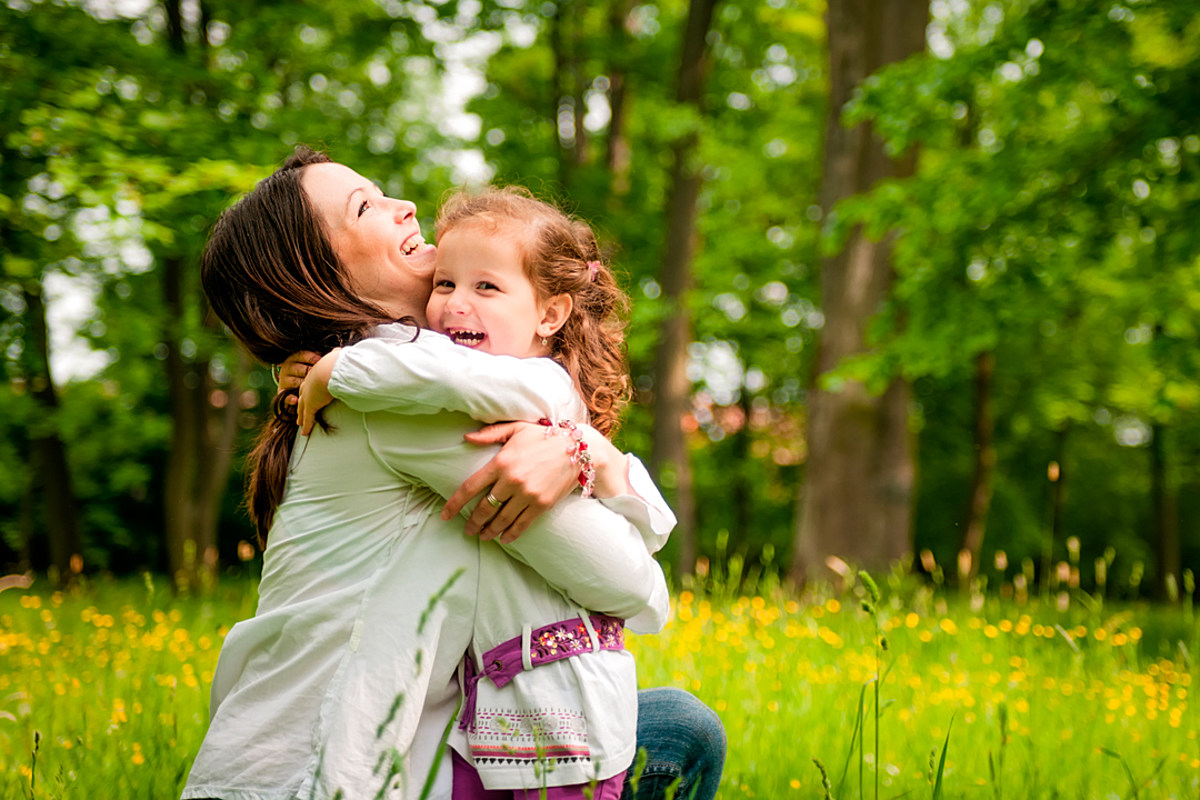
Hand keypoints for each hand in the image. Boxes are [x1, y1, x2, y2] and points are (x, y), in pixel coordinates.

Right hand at [276, 350, 321, 410]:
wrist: (294, 383)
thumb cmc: (309, 371)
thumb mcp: (311, 362)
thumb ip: (320, 358)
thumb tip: (337, 350)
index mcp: (294, 357)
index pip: (302, 355)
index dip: (313, 358)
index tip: (322, 361)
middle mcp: (287, 367)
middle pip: (300, 369)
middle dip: (310, 372)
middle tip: (320, 376)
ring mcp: (284, 379)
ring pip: (294, 382)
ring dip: (303, 385)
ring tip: (313, 388)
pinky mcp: (281, 391)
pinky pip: (283, 395)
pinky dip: (290, 398)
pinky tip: (296, 400)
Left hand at [297, 349, 341, 435]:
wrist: (332, 369)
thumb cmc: (337, 362)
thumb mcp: (337, 356)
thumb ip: (337, 355)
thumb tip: (338, 351)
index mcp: (316, 373)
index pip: (310, 383)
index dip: (308, 389)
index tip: (308, 393)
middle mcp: (309, 384)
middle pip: (302, 395)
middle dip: (300, 403)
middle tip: (299, 409)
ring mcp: (308, 395)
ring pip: (302, 407)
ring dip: (300, 415)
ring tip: (298, 422)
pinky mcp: (310, 405)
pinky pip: (308, 418)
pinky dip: (306, 426)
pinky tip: (304, 433)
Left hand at [440, 421, 577, 542]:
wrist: (578, 448)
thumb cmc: (545, 436)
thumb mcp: (517, 428)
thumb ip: (490, 434)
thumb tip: (466, 438)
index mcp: (501, 462)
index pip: (470, 487)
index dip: (455, 504)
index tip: (445, 516)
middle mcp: (511, 481)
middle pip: (484, 508)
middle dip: (473, 523)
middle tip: (467, 530)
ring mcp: (527, 494)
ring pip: (501, 519)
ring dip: (489, 531)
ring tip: (483, 536)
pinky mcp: (541, 504)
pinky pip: (521, 524)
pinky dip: (510, 534)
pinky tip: (503, 539)